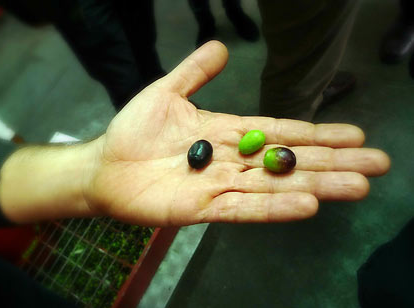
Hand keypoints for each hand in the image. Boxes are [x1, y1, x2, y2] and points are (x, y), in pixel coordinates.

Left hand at [85, 41, 389, 225]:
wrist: (103, 165)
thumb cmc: (132, 131)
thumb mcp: (165, 92)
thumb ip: (194, 73)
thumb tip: (222, 47)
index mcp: (227, 132)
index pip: (280, 132)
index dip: (316, 134)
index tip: (354, 134)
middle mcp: (231, 161)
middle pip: (289, 162)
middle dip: (333, 162)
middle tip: (377, 164)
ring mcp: (219, 185)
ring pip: (274, 186)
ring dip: (316, 186)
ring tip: (357, 187)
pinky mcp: (202, 208)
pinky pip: (243, 208)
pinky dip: (274, 208)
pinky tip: (307, 204)